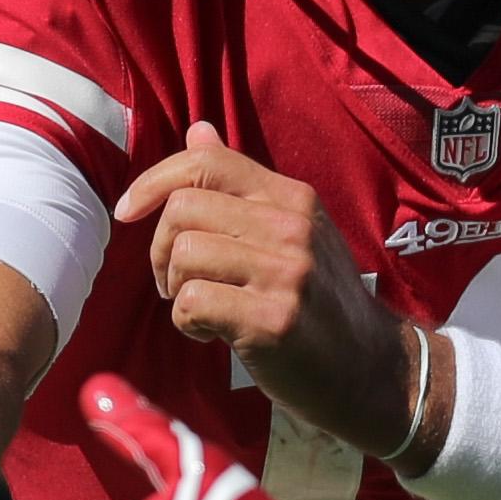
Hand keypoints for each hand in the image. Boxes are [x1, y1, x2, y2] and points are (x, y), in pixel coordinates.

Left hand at [119, 123, 420, 454]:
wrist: (371, 369)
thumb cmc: (319, 302)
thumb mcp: (293, 231)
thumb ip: (242, 185)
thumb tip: (198, 130)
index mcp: (292, 198)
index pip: (205, 162)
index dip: (153, 182)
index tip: (128, 212)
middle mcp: (291, 227)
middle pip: (183, 209)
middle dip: (161, 249)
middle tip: (177, 282)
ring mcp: (286, 273)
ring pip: (184, 254)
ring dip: (175, 288)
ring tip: (202, 309)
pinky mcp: (273, 320)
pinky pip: (192, 302)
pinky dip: (187, 322)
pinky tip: (212, 334)